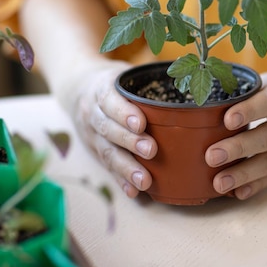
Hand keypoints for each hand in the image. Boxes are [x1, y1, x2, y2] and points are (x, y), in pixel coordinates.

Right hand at [64, 61, 155, 197]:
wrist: (77, 88)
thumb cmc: (114, 83)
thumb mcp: (124, 75)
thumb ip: (148, 82)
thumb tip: (190, 80)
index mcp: (101, 90)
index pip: (110, 101)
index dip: (125, 113)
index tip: (141, 123)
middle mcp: (92, 114)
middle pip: (109, 129)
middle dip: (130, 141)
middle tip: (151, 150)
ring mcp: (91, 135)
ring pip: (107, 152)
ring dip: (126, 168)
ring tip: (144, 181)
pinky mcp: (95, 151)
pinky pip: (107, 167)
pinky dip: (120, 180)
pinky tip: (133, 192)